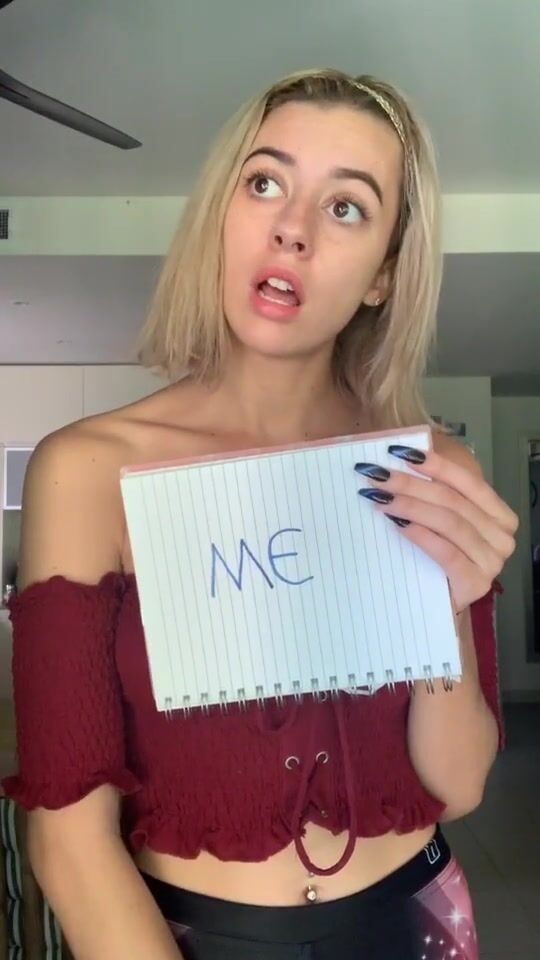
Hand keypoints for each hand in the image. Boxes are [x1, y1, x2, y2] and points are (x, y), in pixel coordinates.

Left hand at [355, 442, 517, 613]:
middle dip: (411, 484)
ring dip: (411, 505)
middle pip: (453, 500)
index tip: (399, 451)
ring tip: (379, 496)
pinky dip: (421, 534)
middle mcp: (502, 537)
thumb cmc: (433, 558)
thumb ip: (431, 489)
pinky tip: (398, 523)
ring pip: (449, 522)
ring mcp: (492, 562)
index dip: (435, 463)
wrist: (435, 608)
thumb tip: (402, 454)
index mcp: (498, 514)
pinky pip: (446, 552)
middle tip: (377, 474)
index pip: (467, 481)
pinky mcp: (476, 583)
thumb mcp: (436, 517)